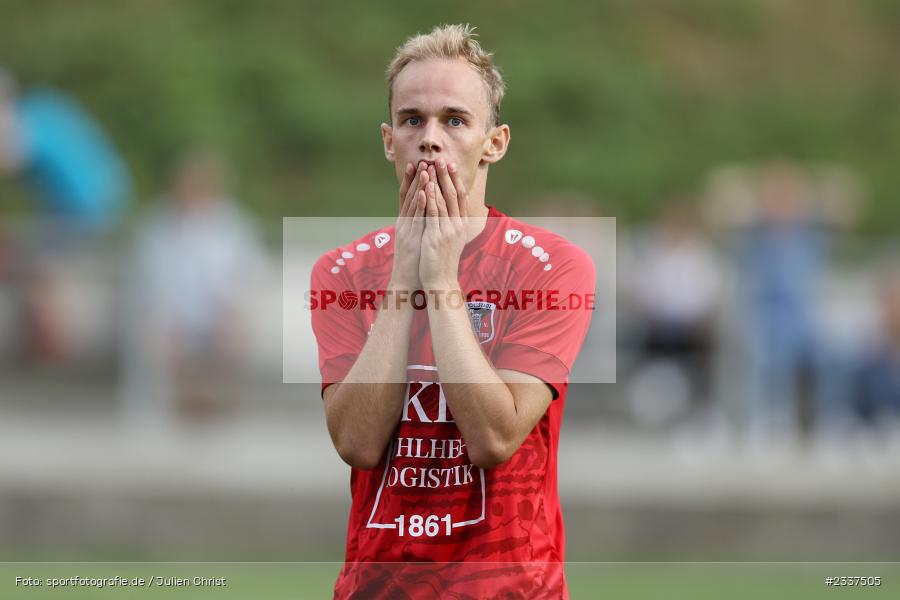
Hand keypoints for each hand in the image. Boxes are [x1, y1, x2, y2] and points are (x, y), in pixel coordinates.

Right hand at [389, 161, 428, 289]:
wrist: (407, 282)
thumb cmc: (415, 262)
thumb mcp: (417, 239)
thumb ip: (419, 225)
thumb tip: (426, 214)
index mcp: (405, 222)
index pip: (407, 197)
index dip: (412, 180)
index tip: (418, 165)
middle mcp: (403, 223)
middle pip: (408, 195)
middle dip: (415, 178)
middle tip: (422, 160)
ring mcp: (406, 230)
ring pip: (411, 203)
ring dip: (418, 185)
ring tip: (424, 169)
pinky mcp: (410, 238)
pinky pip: (416, 218)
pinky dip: (419, 203)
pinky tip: (423, 191)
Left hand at [419, 158, 467, 289]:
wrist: (441, 280)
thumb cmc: (443, 260)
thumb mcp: (450, 239)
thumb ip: (450, 223)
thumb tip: (449, 210)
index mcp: (461, 224)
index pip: (460, 197)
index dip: (456, 180)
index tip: (451, 165)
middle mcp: (457, 225)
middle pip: (453, 195)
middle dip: (446, 176)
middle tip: (441, 159)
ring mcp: (447, 231)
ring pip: (443, 201)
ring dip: (436, 182)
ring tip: (430, 166)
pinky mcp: (436, 237)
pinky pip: (433, 214)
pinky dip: (429, 199)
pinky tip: (425, 187)